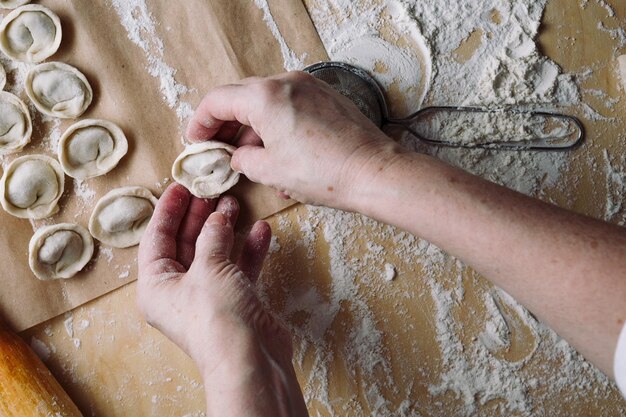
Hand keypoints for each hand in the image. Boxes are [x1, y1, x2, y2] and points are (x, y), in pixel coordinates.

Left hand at [137, 183, 307, 416]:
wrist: (250, 359)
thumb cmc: (216, 316)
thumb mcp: (208, 267)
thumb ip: (212, 236)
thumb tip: (218, 216)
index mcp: (156, 285)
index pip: (156, 239)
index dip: (168, 210)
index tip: (180, 187)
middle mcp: (179, 291)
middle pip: (185, 244)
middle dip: (199, 217)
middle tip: (210, 191)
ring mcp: (208, 297)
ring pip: (214, 254)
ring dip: (225, 229)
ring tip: (235, 203)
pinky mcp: (236, 302)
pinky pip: (239, 269)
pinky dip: (248, 250)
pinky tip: (260, 230)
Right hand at [186, 71, 403, 208]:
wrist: (373, 172)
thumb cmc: (323, 172)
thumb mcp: (271, 171)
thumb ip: (244, 160)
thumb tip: (238, 157)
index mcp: (265, 96)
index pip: (218, 100)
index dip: (201, 122)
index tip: (196, 141)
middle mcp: (286, 81)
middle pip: (241, 97)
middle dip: (226, 124)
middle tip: (219, 148)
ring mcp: (309, 86)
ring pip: (267, 102)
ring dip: (253, 128)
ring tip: (251, 161)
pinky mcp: (326, 97)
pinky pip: (291, 106)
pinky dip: (277, 125)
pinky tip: (279, 154)